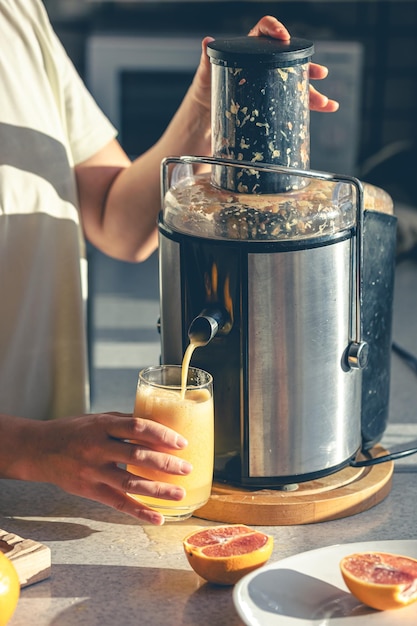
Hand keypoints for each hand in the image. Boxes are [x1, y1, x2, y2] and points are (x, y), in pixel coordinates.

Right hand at [15, 413, 191, 524]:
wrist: (39, 449)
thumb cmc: (74, 431)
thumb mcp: (98, 419)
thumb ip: (125, 423)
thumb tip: (159, 426)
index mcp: (102, 426)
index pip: (137, 427)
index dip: (161, 435)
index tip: (181, 443)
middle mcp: (97, 448)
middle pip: (137, 456)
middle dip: (165, 464)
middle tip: (186, 468)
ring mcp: (92, 471)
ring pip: (130, 483)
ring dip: (158, 490)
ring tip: (179, 494)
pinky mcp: (89, 490)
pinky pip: (118, 503)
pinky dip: (139, 512)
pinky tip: (157, 518)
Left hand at [192, 15, 338, 114]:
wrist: (206, 118)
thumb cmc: (205, 93)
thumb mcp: (205, 76)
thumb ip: (207, 59)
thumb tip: (207, 41)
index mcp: (248, 50)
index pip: (263, 32)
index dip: (275, 30)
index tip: (284, 37)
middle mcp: (263, 65)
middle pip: (289, 60)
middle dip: (307, 67)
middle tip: (319, 73)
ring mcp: (270, 84)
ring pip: (297, 84)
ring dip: (313, 92)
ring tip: (324, 102)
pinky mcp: (273, 103)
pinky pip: (295, 102)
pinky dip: (312, 106)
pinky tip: (327, 106)